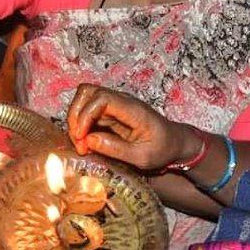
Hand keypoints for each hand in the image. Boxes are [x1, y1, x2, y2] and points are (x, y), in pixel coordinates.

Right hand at [67, 84, 190, 171]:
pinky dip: (81, 124)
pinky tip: (85, 143)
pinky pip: (88, 110)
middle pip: (87, 92)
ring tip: (80, 143)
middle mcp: (122, 101)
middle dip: (75, 115)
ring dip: (76, 119)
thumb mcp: (143, 157)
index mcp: (133, 109)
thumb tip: (88, 140)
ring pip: (84, 98)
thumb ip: (116, 149)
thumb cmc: (163, 149)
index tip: (81, 137)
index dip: (86, 114)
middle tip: (78, 142)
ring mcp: (115, 104)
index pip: (102, 98)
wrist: (174, 142)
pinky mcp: (109, 112)